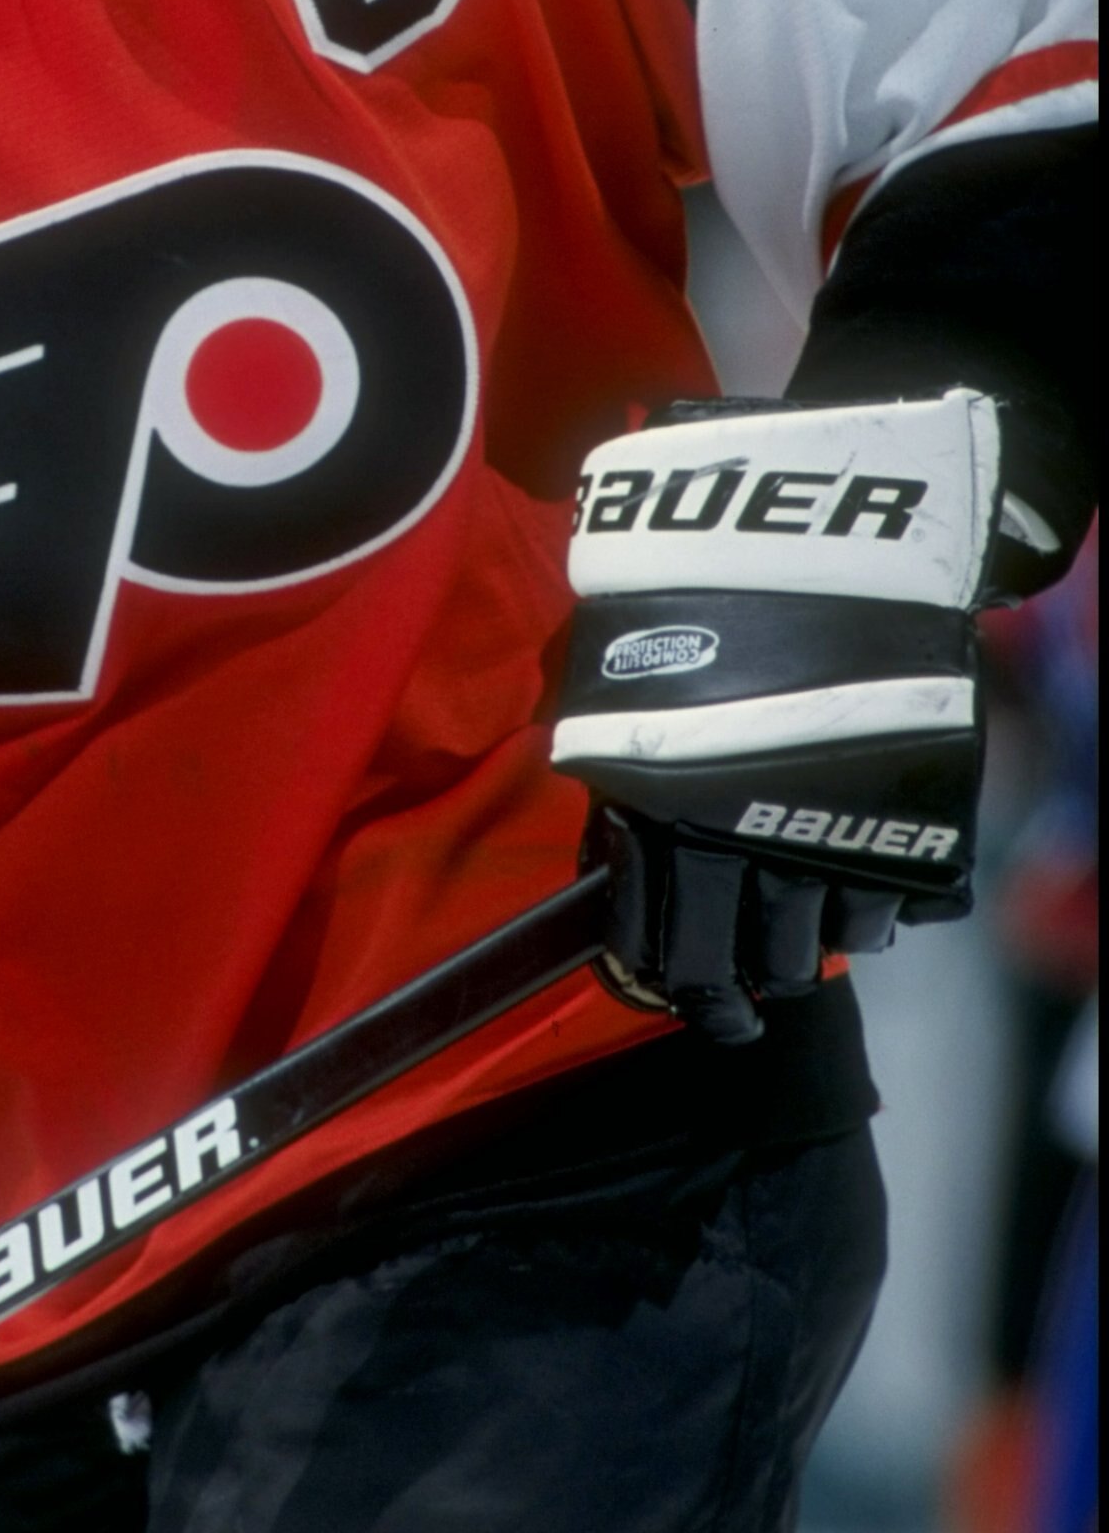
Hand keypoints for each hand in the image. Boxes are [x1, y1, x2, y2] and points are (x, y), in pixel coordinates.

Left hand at [551, 389, 996, 1044]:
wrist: (827, 529)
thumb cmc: (701, 578)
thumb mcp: (624, 666)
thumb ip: (626, 754)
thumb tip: (619, 836)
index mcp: (656, 800)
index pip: (652, 933)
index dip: (666, 978)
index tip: (680, 995)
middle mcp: (740, 832)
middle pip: (741, 958)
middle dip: (737, 991)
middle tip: (743, 1003)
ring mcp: (833, 829)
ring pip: (823, 939)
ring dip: (812, 947)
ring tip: (805, 948)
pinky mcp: (912, 817)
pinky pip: (905, 900)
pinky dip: (890, 907)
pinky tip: (874, 898)